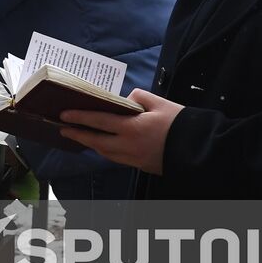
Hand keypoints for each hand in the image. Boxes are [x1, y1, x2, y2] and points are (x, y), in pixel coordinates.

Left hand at [57, 90, 182, 175]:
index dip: (79, 118)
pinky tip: (102, 145)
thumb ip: (139, 97)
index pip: (98, 121)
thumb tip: (125, 99)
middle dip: (78, 134)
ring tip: (80, 135)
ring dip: (91, 144)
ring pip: (104, 152)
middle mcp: (128, 145)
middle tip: (63, 129)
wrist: (198, 150)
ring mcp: (133, 158)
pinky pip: (116, 158)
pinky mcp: (139, 165)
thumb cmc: (180, 124)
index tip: (64, 115)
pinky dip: (105, 151)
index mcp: (132, 128)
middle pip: (95, 141)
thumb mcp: (160, 103)